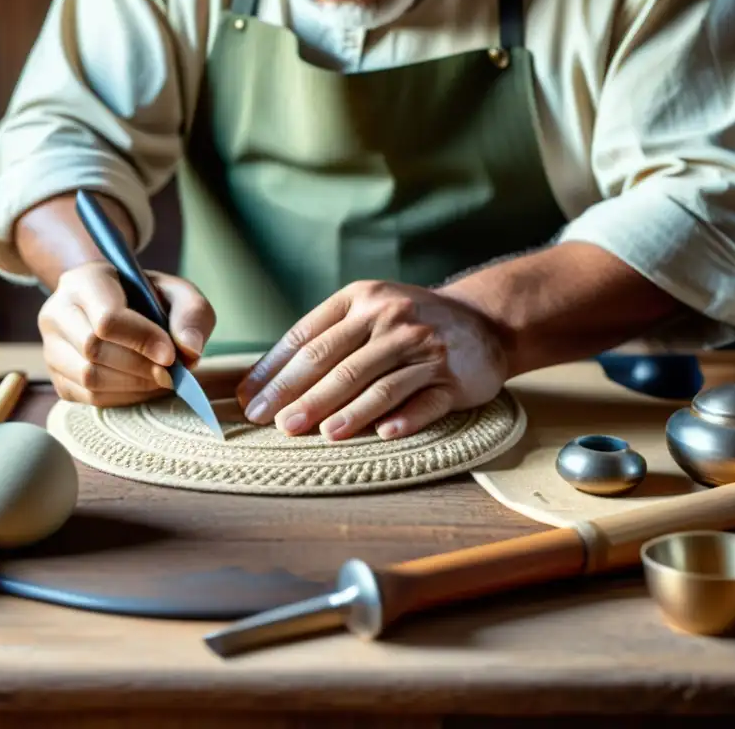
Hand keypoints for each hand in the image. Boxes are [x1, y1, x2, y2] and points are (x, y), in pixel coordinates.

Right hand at [39, 261, 215, 406]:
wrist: (116, 306)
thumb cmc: (148, 298)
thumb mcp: (178, 293)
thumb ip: (191, 315)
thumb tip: (189, 351)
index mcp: (85, 281)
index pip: (107, 318)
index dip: (142, 340)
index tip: (170, 355)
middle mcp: (57, 312)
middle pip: (93, 350)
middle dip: (140, 367)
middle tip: (170, 372)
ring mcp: (51, 346)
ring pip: (88, 377)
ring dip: (133, 385)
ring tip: (159, 378)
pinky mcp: (57, 376)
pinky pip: (87, 397)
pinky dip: (122, 397)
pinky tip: (142, 386)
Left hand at [235, 280, 507, 440]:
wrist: (484, 321)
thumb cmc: (409, 322)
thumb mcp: (367, 310)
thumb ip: (324, 336)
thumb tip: (266, 380)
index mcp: (360, 299)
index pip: (307, 337)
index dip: (275, 370)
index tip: (250, 399)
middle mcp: (390, 318)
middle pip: (336, 362)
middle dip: (300, 395)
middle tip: (274, 423)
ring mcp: (423, 348)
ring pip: (377, 384)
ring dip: (346, 411)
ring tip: (319, 433)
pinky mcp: (453, 378)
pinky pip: (424, 401)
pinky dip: (404, 418)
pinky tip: (384, 434)